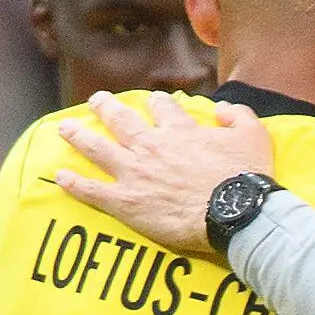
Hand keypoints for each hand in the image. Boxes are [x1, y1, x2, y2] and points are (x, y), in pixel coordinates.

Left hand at [55, 90, 274, 256]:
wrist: (234, 212)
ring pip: (99, 149)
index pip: (163, 109)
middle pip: (122, 120)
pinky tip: (60, 176)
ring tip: (65, 129)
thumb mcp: (254, 135)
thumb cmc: (246, 176)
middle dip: (107, 108)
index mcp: (180, 130)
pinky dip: (75, 184)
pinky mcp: (127, 202)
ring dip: (80, 137)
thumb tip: (222, 109)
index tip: (154, 103)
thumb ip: (238, 116)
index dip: (158, 105)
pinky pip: (94, 190)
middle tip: (96, 102)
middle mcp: (152, 145)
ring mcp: (135, 172)